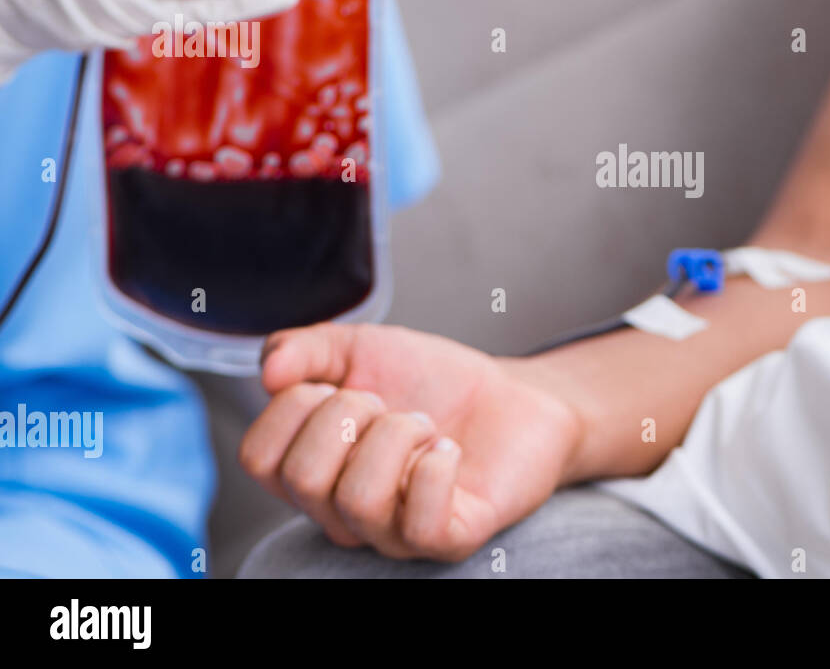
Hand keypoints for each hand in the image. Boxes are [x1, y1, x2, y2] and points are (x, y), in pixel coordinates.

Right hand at [239, 324, 582, 559]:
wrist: (514, 394)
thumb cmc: (434, 382)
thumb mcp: (361, 347)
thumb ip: (305, 348)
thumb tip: (268, 371)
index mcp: (312, 471)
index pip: (259, 459)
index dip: (294, 406)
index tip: (338, 384)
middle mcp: (342, 513)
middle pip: (302, 478)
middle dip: (350, 415)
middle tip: (390, 404)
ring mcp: (394, 532)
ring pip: (358, 499)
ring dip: (398, 436)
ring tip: (426, 426)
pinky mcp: (449, 539)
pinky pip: (421, 523)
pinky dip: (437, 468)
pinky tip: (449, 449)